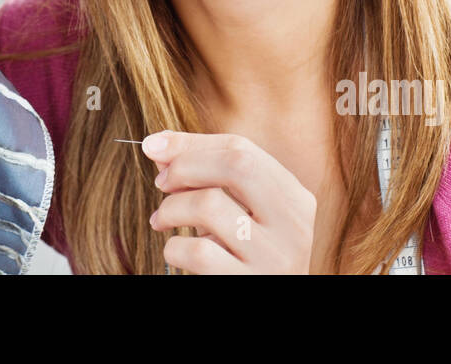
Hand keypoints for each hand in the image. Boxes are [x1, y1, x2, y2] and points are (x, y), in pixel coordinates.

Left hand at [142, 130, 316, 273]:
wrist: (271, 305)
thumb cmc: (247, 255)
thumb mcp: (241, 213)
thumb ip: (207, 175)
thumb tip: (157, 145)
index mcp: (295, 199)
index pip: (243, 150)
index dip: (192, 144)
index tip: (156, 148)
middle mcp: (293, 225)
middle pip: (237, 165)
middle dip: (187, 165)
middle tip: (162, 183)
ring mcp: (274, 258)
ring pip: (210, 206)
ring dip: (172, 208)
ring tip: (163, 220)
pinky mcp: (249, 284)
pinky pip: (199, 252)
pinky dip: (175, 247)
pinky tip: (178, 252)